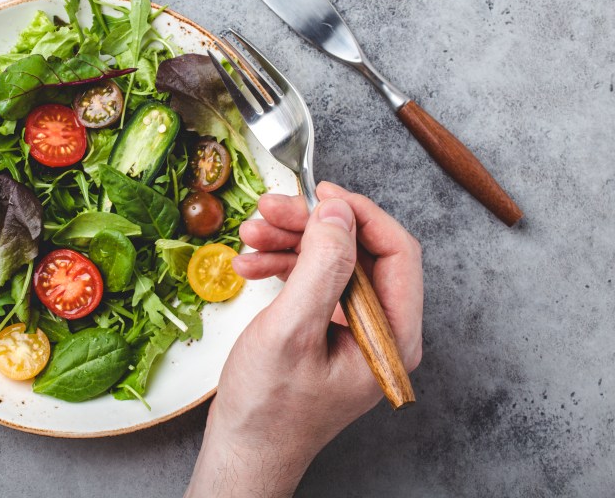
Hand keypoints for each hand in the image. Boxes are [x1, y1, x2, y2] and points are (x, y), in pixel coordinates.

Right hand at [186, 182, 422, 495]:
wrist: (244, 449)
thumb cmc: (269, 409)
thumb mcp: (291, 331)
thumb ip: (320, 267)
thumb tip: (337, 212)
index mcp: (391, 335)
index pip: (397, 252)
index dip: (360, 214)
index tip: (321, 194)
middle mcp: (381, 331)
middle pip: (359, 252)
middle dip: (312, 226)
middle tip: (269, 209)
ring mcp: (354, 331)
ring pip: (332, 263)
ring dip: (291, 243)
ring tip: (250, 234)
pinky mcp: (328, 332)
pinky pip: (314, 283)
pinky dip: (283, 267)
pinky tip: (251, 264)